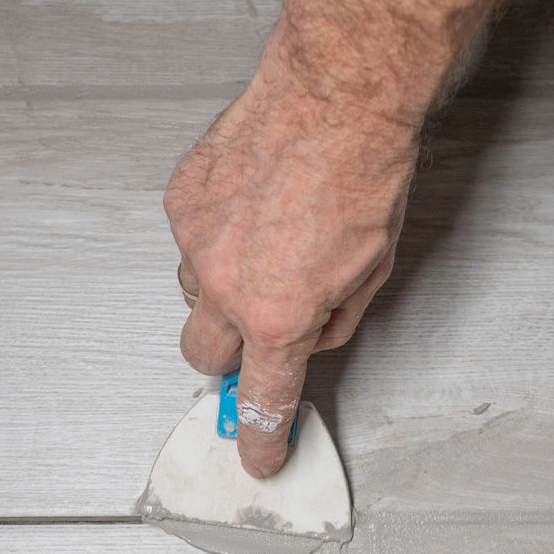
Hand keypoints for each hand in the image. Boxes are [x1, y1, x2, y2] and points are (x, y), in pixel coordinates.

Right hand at [164, 0, 495, 477]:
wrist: (337, 97)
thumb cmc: (364, 174)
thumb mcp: (372, 274)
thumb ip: (333, 323)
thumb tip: (311, 339)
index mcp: (279, 317)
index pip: (261, 402)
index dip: (259, 439)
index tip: (256, 457)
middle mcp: (228, 287)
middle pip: (203, 358)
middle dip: (228, 358)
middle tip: (256, 335)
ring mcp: (196, 243)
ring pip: (192, 296)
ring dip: (221, 292)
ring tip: (265, 249)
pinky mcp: (182, 201)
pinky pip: (189, 241)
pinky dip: (216, 238)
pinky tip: (251, 210)